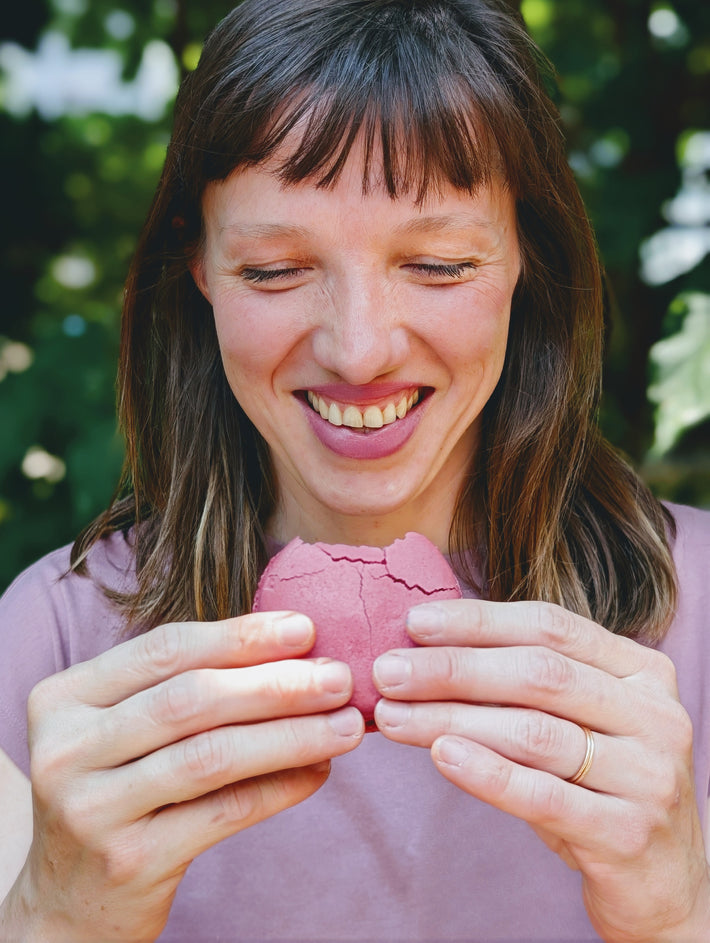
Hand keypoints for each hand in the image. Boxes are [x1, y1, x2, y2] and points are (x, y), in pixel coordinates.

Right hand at [8, 611, 362, 940]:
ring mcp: (93, 809)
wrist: (69, 899)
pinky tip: (319, 771)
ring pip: (213, 755)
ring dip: (291, 735)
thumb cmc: (114, 790)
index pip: (164, 650)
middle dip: (276, 683)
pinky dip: (281, 786)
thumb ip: (184, 687)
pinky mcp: (130, 862)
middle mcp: (66, 750)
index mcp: (63, 699)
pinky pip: (225, 812)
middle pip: (191, 700)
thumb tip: (295, 650)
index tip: (304, 628)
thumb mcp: (123, 730)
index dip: (240, 636)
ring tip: (346, 724)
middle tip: (339, 677)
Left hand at [373, 599, 709, 941]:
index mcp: (640, 671)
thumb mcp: (577, 722)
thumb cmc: (600, 786)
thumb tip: (426, 651)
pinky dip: (486, 772)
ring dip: (451, 719)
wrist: (662, 881)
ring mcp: (647, 775)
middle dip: (453, 668)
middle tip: (388, 671)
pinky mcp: (627, 833)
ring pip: (533, 732)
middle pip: (538, 674)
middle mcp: (652, 715)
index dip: (478, 621)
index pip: (551, 626)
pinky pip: (543, 795)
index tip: (414, 624)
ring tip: (393, 716)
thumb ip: (524, 684)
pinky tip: (440, 755)